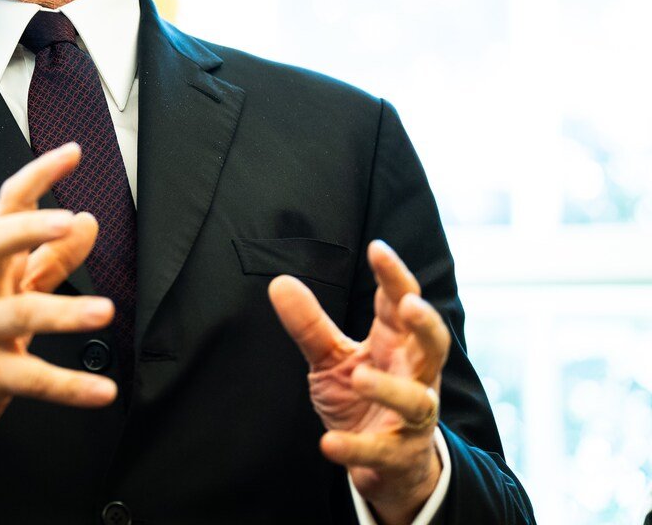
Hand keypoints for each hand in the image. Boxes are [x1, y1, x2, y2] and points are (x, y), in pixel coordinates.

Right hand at [0, 143, 117, 454]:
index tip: (71, 153)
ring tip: (104, 311)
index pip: (9, 207)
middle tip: (67, 222)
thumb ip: (50, 257)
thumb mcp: (7, 289)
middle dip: (28, 228)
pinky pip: (31, 379)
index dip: (38, 176)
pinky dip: (69, 387)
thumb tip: (87, 221)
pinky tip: (102, 391)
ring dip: (64, 312)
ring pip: (19, 313)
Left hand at [268, 240, 449, 524]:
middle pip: (433, 346)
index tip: (377, 248)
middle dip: (426, 325)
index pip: (401, 303)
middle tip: (409, 304)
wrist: (387, 465)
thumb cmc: (364, 396)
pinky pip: (380, 450)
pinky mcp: (398, 455)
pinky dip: (357, 447)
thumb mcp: (332, 358)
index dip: (394, 277)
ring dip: (391, 388)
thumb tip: (280, 282)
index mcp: (397, 344)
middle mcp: (415, 376)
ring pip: (415, 401)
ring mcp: (411, 418)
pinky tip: (330, 444)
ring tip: (361, 376)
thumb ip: (310, 324)